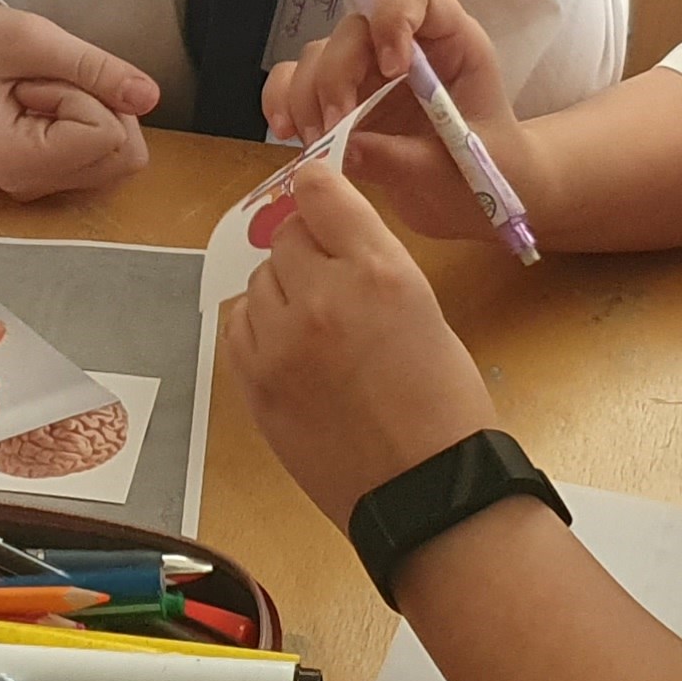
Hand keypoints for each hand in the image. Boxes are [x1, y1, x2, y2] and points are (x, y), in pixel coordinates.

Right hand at [0, 1, 157, 199]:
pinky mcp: (52, 173)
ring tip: (42, 92)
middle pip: (124, 154)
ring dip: (95, 111)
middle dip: (99, 106)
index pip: (107, 134)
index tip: (32, 81)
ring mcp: (42, 183)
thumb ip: (94, 67)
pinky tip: (47, 105)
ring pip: (121, 154)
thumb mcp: (29, 38)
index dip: (82, 93)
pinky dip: (90, 119)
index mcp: (18, 163)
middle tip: (44, 85)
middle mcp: (32, 185)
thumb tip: (149, 95)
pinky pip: (104, 151)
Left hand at [226, 164, 500, 524]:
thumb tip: (325, 238)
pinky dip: (258, 329)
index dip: (319, 193)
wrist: (427, 490)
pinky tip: (290, 352)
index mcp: (378, 271)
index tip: (322, 205)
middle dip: (307, 251)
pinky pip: (237, 327)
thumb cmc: (444, 403)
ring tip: (318, 330)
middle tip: (333, 286)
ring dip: (282, 292)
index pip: (318, 190)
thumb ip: (368, 265)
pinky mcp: (254, 384)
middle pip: (285, 235)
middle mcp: (321, 296)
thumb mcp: (423, 309)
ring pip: (258, 281)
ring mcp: (281, 342)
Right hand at [262, 0, 548, 242]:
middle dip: (335, 76)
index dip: (393, 18)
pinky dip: (283, 101)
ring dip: (306, 98)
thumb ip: (406, 158)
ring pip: (318, 56)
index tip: (392, 69)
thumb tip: (344, 147)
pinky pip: (296, 83)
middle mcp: (403, 46)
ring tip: (317, 147)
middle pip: (352, 30)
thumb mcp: (458, 169)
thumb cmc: (489, 171)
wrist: (478, 200)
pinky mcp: (340, 99)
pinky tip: (287, 133)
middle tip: (334, 131)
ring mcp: (367, 71)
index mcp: (449, 43)